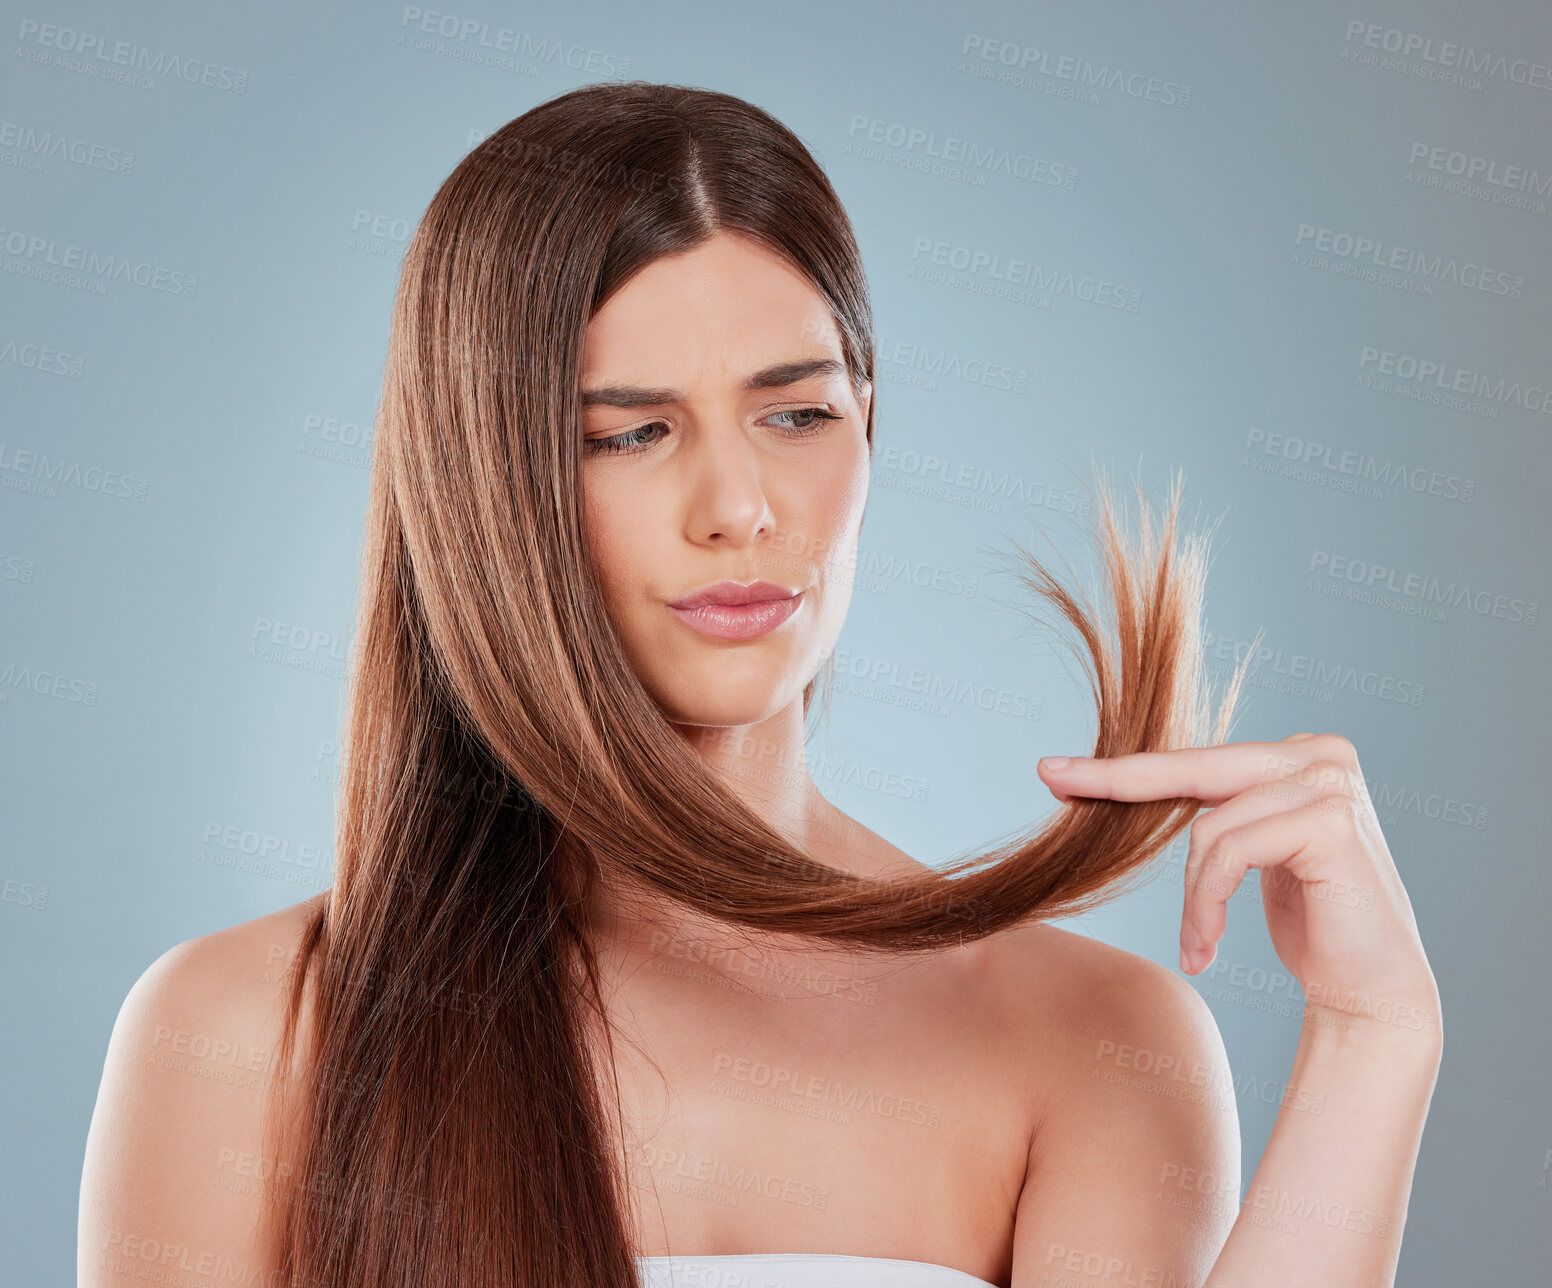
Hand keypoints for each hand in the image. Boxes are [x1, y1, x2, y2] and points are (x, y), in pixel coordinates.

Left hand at [1037, 733, 1440, 1042]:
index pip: (1196, 759)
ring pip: (1208, 829)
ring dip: (1194, 897)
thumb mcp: (1250, 855)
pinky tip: (1207, 949)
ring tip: (1198, 945)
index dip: (1124, 768)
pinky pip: (1230, 854)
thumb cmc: (1311, 926)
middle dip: (1116, 781)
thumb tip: (1125, 781)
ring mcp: (1330, 783)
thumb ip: (1214, 812)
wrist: (1372, 992)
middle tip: (1052, 778)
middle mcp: (1319, 755)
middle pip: (1192, 768)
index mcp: (1299, 755)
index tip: (1055, 769)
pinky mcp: (1330, 822)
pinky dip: (1207, 905)